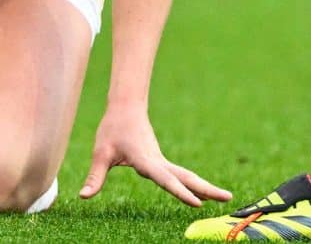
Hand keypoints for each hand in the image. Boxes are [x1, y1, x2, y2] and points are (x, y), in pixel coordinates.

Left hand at [79, 104, 229, 206]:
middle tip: (228, 198)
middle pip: (185, 177)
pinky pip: (180, 174)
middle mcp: (157, 161)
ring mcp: (162, 161)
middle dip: (206, 188)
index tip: (196, 202)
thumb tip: (83, 196)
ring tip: (225, 198)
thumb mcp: (100, 153)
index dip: (179, 191)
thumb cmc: (111, 130)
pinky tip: (203, 193)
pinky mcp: (161, 161)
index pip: (164, 178)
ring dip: (204, 186)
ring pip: (186, 175)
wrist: (125, 108)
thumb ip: (95, 176)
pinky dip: (194, 184)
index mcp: (144, 159)